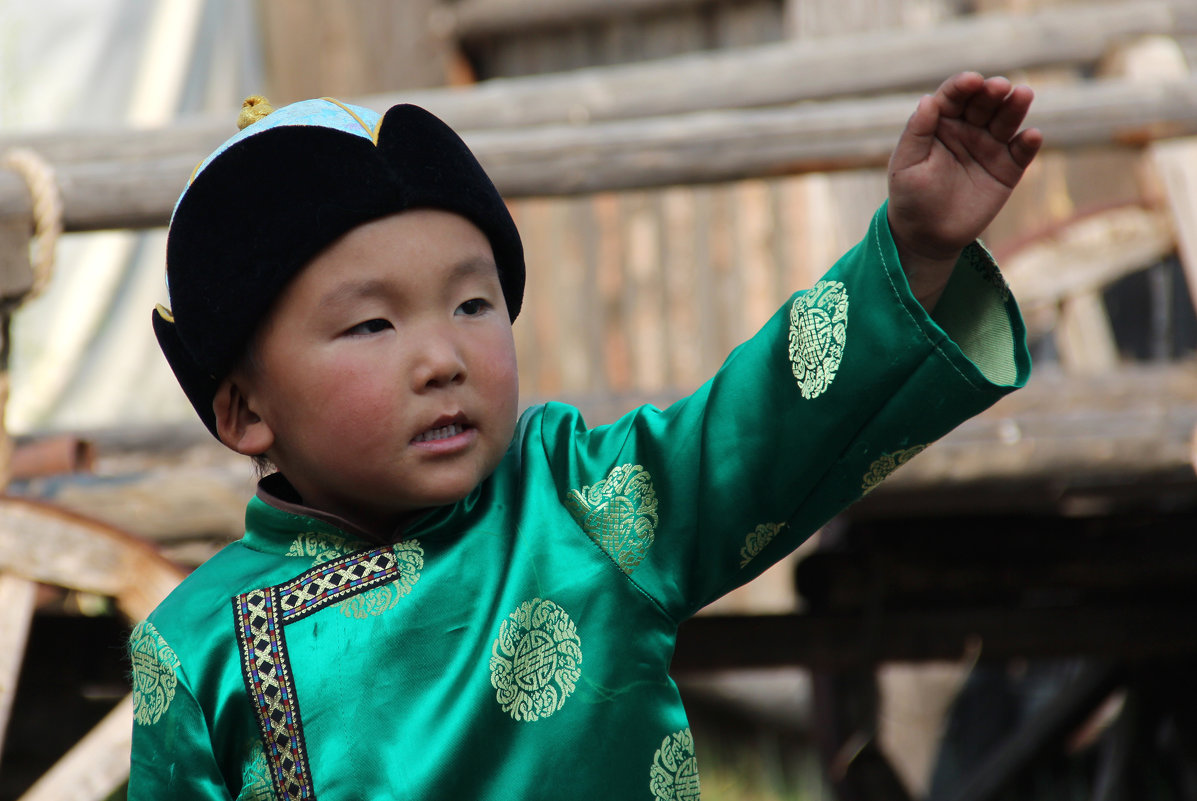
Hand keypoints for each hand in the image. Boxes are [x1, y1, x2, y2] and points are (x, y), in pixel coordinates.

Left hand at [886, 72, 1041, 309]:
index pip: (953, 97)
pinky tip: (1031, 136)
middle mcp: (968, 128)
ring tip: (1022, 95)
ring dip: (1015, 107)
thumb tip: (927, 99)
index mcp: (940, 122)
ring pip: (1006, 120)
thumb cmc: (910, 197)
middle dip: (992, 91)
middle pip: (983, 102)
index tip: (971, 80)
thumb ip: (916, 132)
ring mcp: (989, 146)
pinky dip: (1028, 143)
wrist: (927, 236)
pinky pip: (1021, 152)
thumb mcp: (905, 165)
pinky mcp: (1008, 168)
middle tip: (1000, 87)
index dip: (962, 86)